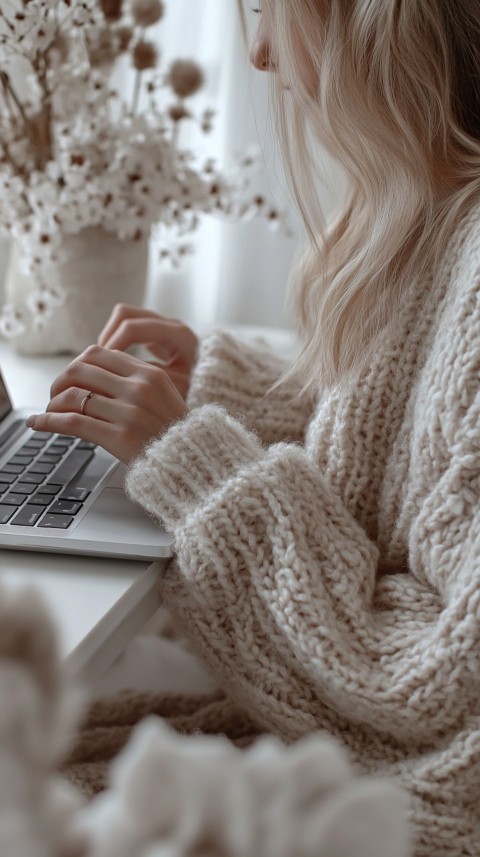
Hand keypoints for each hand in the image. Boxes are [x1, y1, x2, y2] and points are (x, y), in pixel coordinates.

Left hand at [26, 345, 187, 464]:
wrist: (196, 464)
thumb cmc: (176, 434)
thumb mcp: (163, 396)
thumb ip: (134, 382)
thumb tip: (93, 375)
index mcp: (149, 374)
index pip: (99, 353)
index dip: (77, 363)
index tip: (72, 377)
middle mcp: (138, 389)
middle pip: (80, 370)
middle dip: (60, 381)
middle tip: (55, 394)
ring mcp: (129, 412)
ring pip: (73, 396)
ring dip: (53, 403)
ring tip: (49, 411)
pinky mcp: (119, 437)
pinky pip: (72, 422)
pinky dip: (49, 421)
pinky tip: (39, 423)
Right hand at [98, 304, 198, 398]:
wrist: (215, 383)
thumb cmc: (199, 387)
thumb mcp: (179, 386)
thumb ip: (153, 378)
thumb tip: (121, 372)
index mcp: (178, 334)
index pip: (134, 327)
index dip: (113, 343)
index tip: (102, 366)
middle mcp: (169, 323)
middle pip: (125, 313)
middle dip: (107, 335)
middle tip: (97, 361)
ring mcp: (162, 324)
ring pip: (124, 316)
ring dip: (110, 335)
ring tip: (102, 361)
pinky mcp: (156, 332)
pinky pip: (129, 326)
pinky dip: (117, 340)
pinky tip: (112, 362)